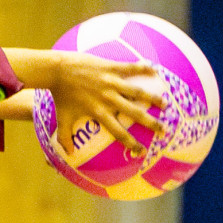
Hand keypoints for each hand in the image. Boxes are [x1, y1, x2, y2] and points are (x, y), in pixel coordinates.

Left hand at [46, 51, 165, 155]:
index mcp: (99, 113)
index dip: (131, 143)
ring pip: (137, 91)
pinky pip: (130, 68)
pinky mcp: (110, 67)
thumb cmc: (59, 96)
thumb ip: (65, 137)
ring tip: (166, 104)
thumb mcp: (62, 119)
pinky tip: (155, 70)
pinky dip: (143, 68)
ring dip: (153, 98)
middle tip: (164, 130)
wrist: (57, 71)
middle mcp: (108, 99)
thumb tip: (68, 154)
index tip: (142, 152)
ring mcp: (110, 82)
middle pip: (134, 113)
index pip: (118, 132)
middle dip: (150, 123)